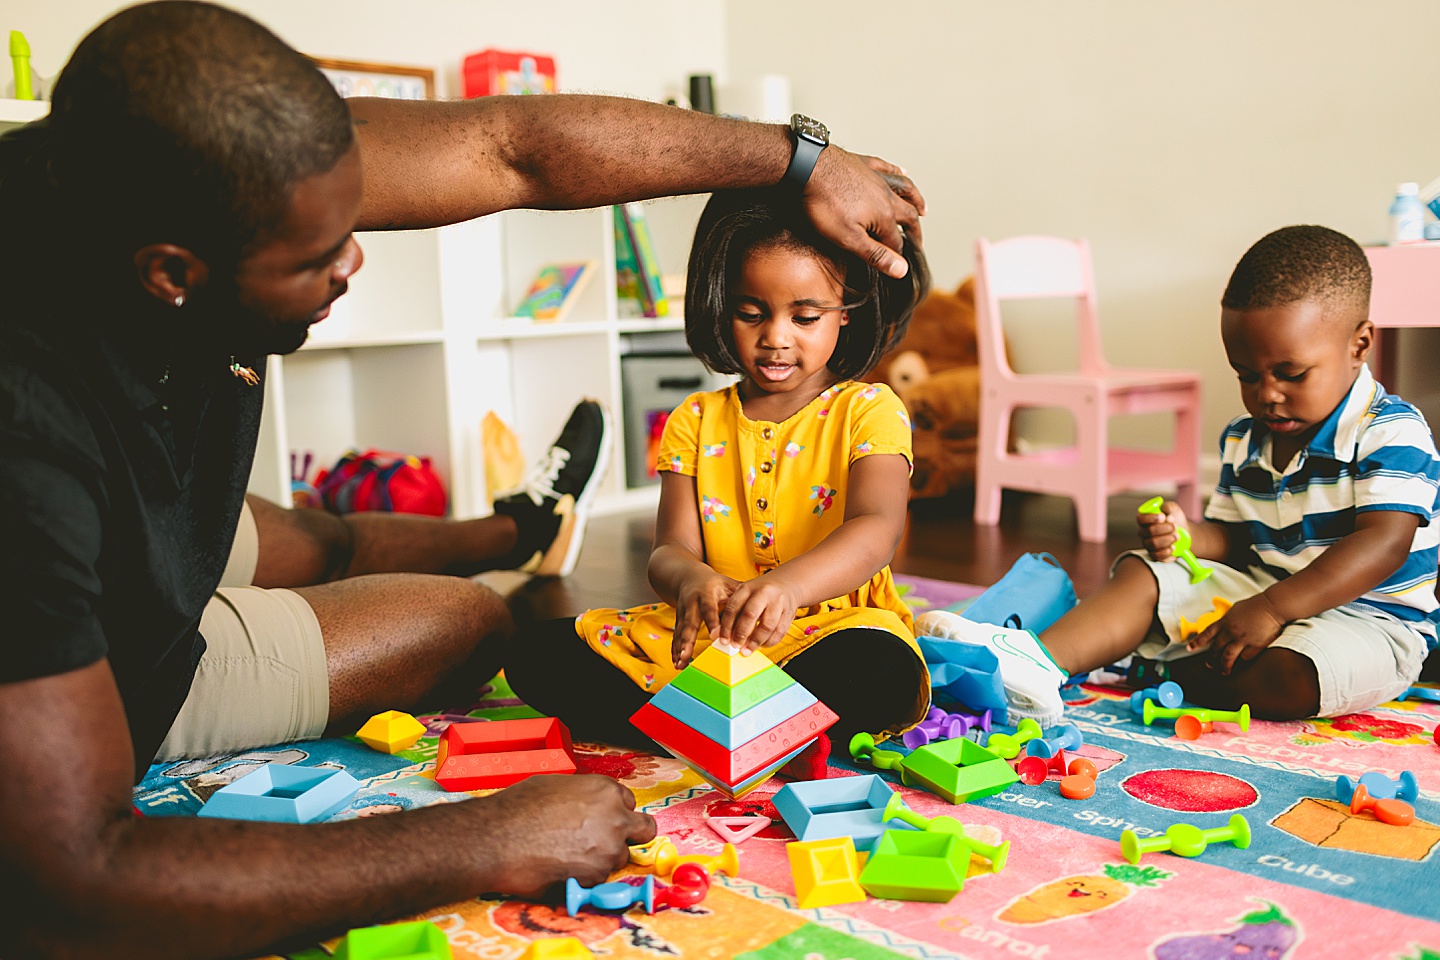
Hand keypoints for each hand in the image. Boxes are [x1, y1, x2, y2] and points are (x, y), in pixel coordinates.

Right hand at [473, 774, 654, 898]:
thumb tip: (583, 807)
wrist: (496, 838)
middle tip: (606, 845)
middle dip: (629, 838)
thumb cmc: (516, 810)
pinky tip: (561, 869)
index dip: (617, 814)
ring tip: (569, 857)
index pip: (629, 803)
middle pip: (643, 830)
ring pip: (619, 858)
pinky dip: (585, 878)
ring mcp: (610, 847)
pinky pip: (599, 879)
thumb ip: (581, 797)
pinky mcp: (597, 874)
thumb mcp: (554, 786)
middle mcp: (615, 816)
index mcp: (605, 790)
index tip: (606, 823)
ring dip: (602, 860)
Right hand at [673, 569, 739, 668]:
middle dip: (688, 641)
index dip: (711, 622)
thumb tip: (756, 606)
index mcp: (705, 594)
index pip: (709, 609)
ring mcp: (682, 614)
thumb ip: (739, 595)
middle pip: (689, 624)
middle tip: (687, 654)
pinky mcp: (678, 622)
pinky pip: (676, 638)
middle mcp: (691, 605)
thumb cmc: (714, 583)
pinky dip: (676, 651)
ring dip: (680, 650)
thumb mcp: (727, 584)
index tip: (715, 636)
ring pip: (681, 633)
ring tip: (681, 664)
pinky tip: (677, 663)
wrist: (689, 578)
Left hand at [715, 575, 798, 654]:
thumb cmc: (761, 593)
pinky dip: (769, 642)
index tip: (723, 640)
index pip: (733, 607)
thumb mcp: (745, 594)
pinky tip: (762, 645)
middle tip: (735, 646)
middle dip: (741, 634)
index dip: (726, 626)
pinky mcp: (790, 612)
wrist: (786, 584)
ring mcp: (778, 602)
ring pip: (767, 626)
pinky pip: (779, 632)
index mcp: (748, 587)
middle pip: (750, 615)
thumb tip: (723, 636)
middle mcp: (764, 593)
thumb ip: (735, 612)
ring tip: (748, 650)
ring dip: (755, 642)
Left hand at [804, 146, 924, 279]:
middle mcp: (886, 195)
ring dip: (915, 201)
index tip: (897, 265)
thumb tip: (902, 269)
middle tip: (918, 242)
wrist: (807, 167)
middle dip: (914, 231)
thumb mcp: (848, 238)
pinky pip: (887, 168)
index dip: (897, 256)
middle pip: (908, 215)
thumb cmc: (824, 204)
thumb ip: (875, 254)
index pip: (897, 241)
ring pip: (904, 189)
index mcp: (884, 216)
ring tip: (923, 210)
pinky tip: (902, 171)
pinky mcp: (864, 164)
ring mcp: (876, 177)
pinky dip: (897, 172)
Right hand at [1138, 500, 1187, 561]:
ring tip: (1177, 536)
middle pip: (1149, 531)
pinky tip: (1173, 547)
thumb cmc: (1175, 519)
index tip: (1163, 517)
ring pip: (1153, 543)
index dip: (1151, 518)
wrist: (1184, 532)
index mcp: (1145, 520)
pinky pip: (1156, 556)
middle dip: (1165, 528)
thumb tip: (1166, 515)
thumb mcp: (1172, 508)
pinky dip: (1167, 551)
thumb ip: (1168, 508)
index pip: (1140, 519)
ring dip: (1168, 539)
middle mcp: (1143, 532)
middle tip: (1175, 526)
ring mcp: (1147, 544)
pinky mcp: (1154, 555)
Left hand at [1187, 593, 1286, 674]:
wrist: (1272, 606)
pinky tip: (1242, 661)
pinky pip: (1246, 657)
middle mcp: (1231, 631)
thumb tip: (1224, 624)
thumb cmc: (1256, 606)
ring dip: (1224, 666)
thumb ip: (1228, 619)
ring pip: (1228, 657)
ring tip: (1224, 671)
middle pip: (1216, 648)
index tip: (1190, 648)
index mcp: (1225, 621)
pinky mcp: (1255, 645)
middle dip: (1211, 658)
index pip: (1207, 633)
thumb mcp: (1235, 610)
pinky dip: (1243, 659)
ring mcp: (1242, 639)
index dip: (1197, 642)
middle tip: (1209, 664)